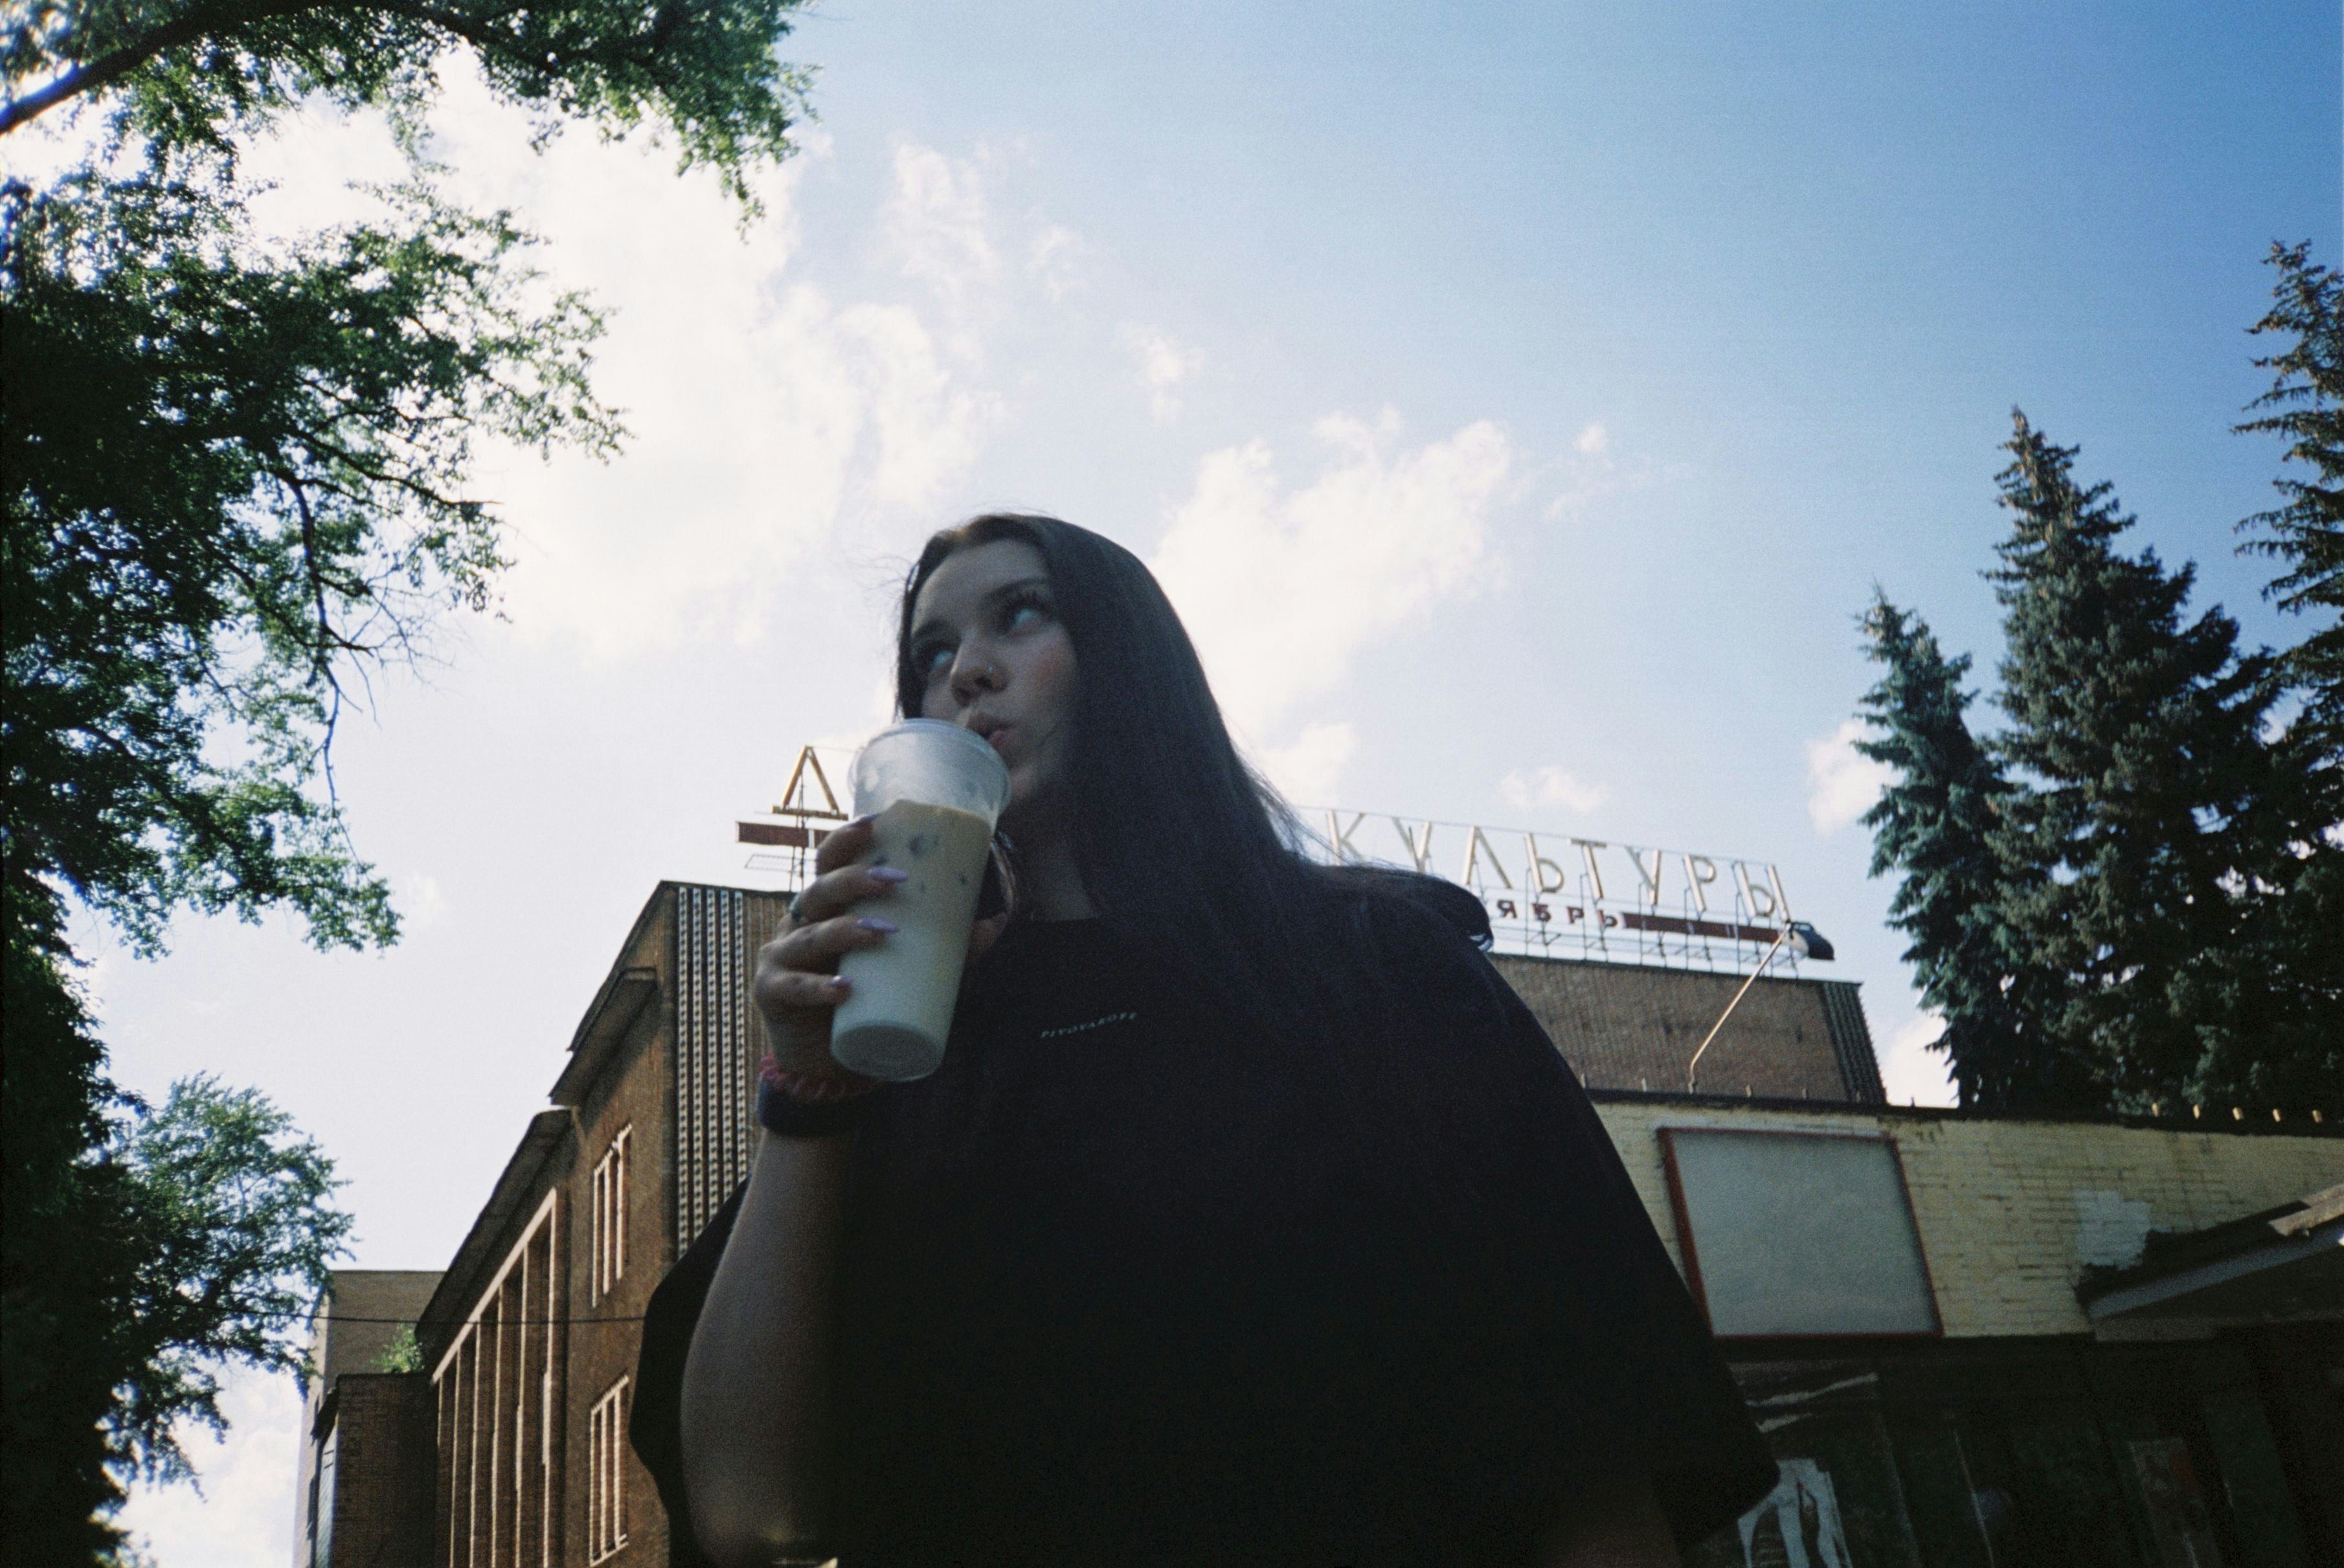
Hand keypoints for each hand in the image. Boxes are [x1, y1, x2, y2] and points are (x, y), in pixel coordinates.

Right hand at [751, 817, 1011, 1078]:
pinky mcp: (773, 995)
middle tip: (897, 881)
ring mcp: (781, 959)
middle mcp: (799, 926)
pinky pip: (795, 987)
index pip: (828, 864)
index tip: (877, 822)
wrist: (829, 1065)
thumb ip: (947, 952)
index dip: (845, 839)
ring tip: (883, 934)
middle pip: (819, 890)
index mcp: (827, 910)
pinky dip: (819, 988)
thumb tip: (995, 922)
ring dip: (846, 931)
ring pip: (810, 935)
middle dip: (855, 880)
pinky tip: (844, 989)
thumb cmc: (866, 1005)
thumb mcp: (907, 974)